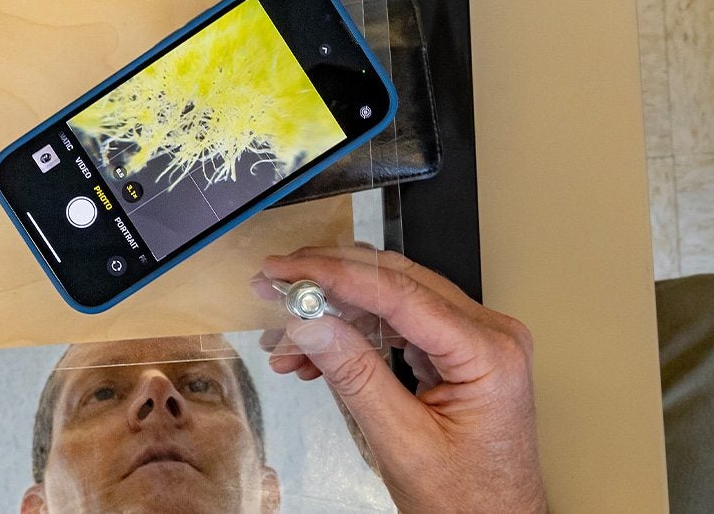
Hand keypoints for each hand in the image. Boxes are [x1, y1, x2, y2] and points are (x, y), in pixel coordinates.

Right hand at [256, 246, 546, 512]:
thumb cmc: (469, 499)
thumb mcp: (402, 442)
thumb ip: (355, 376)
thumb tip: (312, 325)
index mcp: (488, 353)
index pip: (400, 293)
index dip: (334, 276)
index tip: (288, 272)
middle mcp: (488, 334)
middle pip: (395, 281)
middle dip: (327, 281)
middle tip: (276, 282)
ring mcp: (472, 339)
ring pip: (389, 298)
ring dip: (332, 310)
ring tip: (285, 334)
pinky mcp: (454, 350)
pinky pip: (395, 323)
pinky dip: (351, 332)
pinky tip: (313, 351)